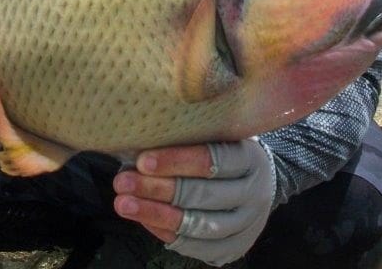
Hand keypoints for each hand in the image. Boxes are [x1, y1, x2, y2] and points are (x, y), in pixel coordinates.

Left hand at [113, 139, 275, 266]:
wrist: (259, 186)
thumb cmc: (227, 153)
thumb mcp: (220, 136)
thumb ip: (192, 135)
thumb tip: (143, 134)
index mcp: (250, 160)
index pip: (213, 160)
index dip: (177, 161)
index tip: (143, 160)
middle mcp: (252, 194)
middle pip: (201, 194)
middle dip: (157, 189)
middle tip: (122, 181)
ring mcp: (244, 225)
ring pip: (197, 223)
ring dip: (155, 214)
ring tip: (123, 204)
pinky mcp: (232, 248)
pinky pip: (194, 244)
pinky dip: (164, 232)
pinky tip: (141, 218)